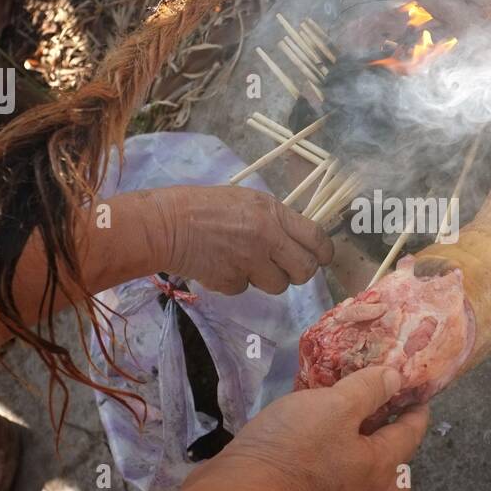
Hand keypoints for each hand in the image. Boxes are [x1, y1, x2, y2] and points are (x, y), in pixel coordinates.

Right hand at [153, 185, 334, 295]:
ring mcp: (250, 262)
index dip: (323, 253)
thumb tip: (295, 240)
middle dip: (299, 273)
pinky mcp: (231, 282)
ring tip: (245, 262)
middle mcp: (267, 237)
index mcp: (272, 213)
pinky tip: (221, 265)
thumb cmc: (204, 207)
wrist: (167, 225)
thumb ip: (274, 221)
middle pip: (305, 269)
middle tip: (286, 268)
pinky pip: (247, 289)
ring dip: (266, 279)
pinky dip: (237, 282)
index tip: (321, 258)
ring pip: (278, 285)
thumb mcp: (246, 201)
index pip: (316, 238)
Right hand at [183, 366, 428, 490]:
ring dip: (363, 462)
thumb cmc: (291, 449)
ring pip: (363, 487)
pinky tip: (311, 455)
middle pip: (395, 474)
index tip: (420, 395)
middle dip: (396, 448)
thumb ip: (368, 390)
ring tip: (346, 436)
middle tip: (385, 423)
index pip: (410, 436)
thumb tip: (396, 380)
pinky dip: (332, 472)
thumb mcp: (334, 405)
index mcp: (378, 468)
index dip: (416, 411)